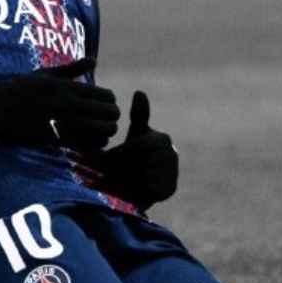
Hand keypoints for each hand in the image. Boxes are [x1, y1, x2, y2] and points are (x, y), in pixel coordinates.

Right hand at [0, 57, 118, 147]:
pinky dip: (96, 143)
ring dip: (107, 130)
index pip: (104, 95)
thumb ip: (72, 69)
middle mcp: (68, 104)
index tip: (106, 104)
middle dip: (112, 116)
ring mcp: (63, 122)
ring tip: (103, 130)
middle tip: (109, 118)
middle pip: (107, 112)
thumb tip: (94, 59)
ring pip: (102, 129)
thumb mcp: (45, 75)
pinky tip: (92, 140)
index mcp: (66, 87)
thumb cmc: (19, 89)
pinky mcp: (56, 139)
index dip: (110, 101)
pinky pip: (87, 143)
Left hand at [100, 91, 178, 208]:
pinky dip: (135, 190)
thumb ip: (138, 114)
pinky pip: (147, 190)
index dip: (121, 153)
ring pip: (143, 177)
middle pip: (140, 162)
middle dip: (123, 168)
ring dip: (127, 179)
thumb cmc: (134, 152)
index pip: (139, 145)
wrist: (139, 179)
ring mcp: (173, 172)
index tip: (107, 159)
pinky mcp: (170, 189)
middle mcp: (172, 154)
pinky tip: (131, 187)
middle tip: (112, 171)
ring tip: (120, 178)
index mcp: (162, 139)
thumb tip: (140, 92)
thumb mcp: (135, 132)